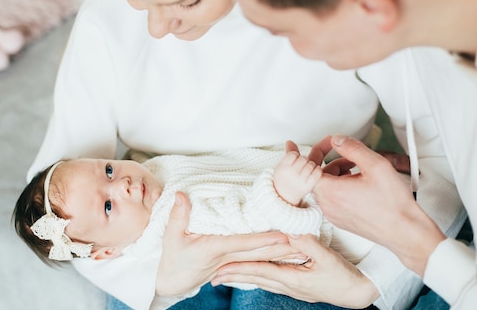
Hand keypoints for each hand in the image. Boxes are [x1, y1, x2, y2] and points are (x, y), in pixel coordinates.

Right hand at [156, 192, 294, 296]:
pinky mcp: (233, 265)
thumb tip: (181, 195)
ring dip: (281, 254)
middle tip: (304, 242)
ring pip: (261, 258)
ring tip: (303, 249)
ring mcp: (232, 263)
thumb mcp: (172, 235)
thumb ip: (179, 214)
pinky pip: (256, 261)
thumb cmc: (173, 258)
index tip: (283, 234)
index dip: (264, 239)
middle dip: (282, 248)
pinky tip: (286, 255)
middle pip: (260, 253)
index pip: (244, 243)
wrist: (172, 281)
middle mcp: (228, 258)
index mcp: (215, 249)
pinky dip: (272, 258)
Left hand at [212, 234, 379, 307]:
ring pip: (261, 282)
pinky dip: (257, 279)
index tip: (221, 268)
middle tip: (212, 277)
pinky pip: (271, 282)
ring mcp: (292, 289)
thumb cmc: (344, 275)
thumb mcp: (327, 257)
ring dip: (243, 279)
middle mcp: (288, 286)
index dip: (239, 269)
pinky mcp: (297, 287)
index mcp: (292, 278)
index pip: (259, 271)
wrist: (358, 292)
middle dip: (234, 277)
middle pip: (255, 279)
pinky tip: (253, 277)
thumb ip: (307, 243)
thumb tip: (289, 230)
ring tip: (226, 278)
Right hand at [274, 145, 322, 204]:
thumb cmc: (284, 179)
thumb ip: (289, 152)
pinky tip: (313, 174)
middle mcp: (290, 174)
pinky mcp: (309, 186)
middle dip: (304, 161)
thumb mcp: (283, 165)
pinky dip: (317, 171)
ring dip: (311, 166)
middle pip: (303, 158)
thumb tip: (290, 142)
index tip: (294, 162)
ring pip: (312, 164)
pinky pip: (318, 172)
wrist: (284, 196)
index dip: (296, 156)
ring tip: (305, 171)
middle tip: (300, 167)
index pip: (294, 154)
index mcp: (282, 167)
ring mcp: (300, 180)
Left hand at [313, 135, 445, 274]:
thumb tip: (338, 140)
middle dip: (333, 162)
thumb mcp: (376, 165)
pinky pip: (333, 199)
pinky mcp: (341, 220)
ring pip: (327, 187)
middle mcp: (328, 206)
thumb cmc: (393, 204)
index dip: (319, 150)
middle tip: (350, 156)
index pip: (309, 166)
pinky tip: (359, 184)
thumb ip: (353, 148)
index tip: (329, 143)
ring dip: (339, 174)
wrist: (405, 231)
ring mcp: (333, 215)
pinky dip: (341, 187)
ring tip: (359, 170)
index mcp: (331, 192)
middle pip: (318, 176)